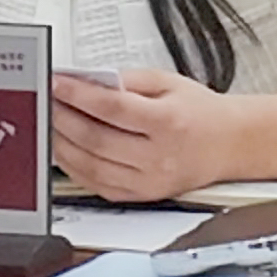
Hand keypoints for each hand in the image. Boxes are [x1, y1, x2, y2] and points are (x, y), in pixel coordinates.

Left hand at [50, 69, 268, 202]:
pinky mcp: (143, 196)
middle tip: (46, 102)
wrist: (230, 144)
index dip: (79, 95)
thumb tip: (87, 82)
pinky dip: (75, 168)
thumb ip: (127, 80)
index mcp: (168, 123)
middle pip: (96, 139)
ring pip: (92, 166)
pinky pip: (98, 185)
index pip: (113, 108)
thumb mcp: (168, 82)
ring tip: (51, 123)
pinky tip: (66, 150)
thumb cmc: (201, 112)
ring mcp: (150, 181)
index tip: (57, 83)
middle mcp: (159, 156)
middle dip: (63, 118)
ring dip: (63, 144)